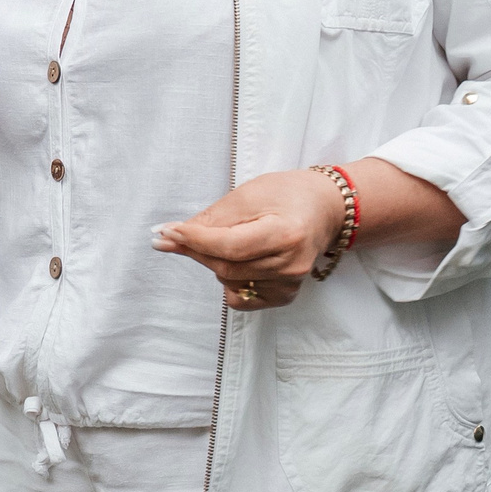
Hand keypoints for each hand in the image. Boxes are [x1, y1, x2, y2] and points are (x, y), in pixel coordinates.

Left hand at [150, 168, 347, 311]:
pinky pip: (241, 297)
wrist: (324, 208)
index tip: (165, 232)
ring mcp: (290, 284)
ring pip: (229, 281)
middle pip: (226, 267)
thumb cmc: (287, 194)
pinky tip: (238, 260)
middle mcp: (291, 265)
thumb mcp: (248, 194)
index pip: (230, 246)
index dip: (194, 240)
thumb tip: (169, 235)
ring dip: (213, 261)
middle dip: (195, 250)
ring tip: (227, 236)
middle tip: (173, 234)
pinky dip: (229, 279)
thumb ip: (211, 218)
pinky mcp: (285, 295)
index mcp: (286, 234)